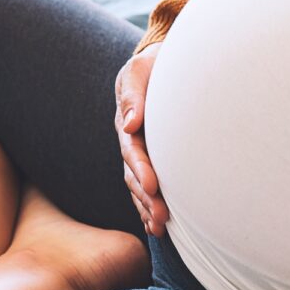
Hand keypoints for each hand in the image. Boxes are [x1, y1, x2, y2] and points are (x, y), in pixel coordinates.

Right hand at [114, 42, 168, 236]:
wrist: (162, 62)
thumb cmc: (153, 65)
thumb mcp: (140, 70)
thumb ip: (134, 95)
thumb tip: (130, 123)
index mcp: (127, 121)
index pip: (132, 150)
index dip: (142, 169)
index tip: (155, 186)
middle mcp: (131, 141)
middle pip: (134, 174)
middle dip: (146, 197)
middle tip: (162, 217)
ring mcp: (139, 151)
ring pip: (139, 185)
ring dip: (147, 207)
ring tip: (160, 227)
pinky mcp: (150, 159)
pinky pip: (146, 185)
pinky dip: (148, 206)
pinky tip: (157, 226)